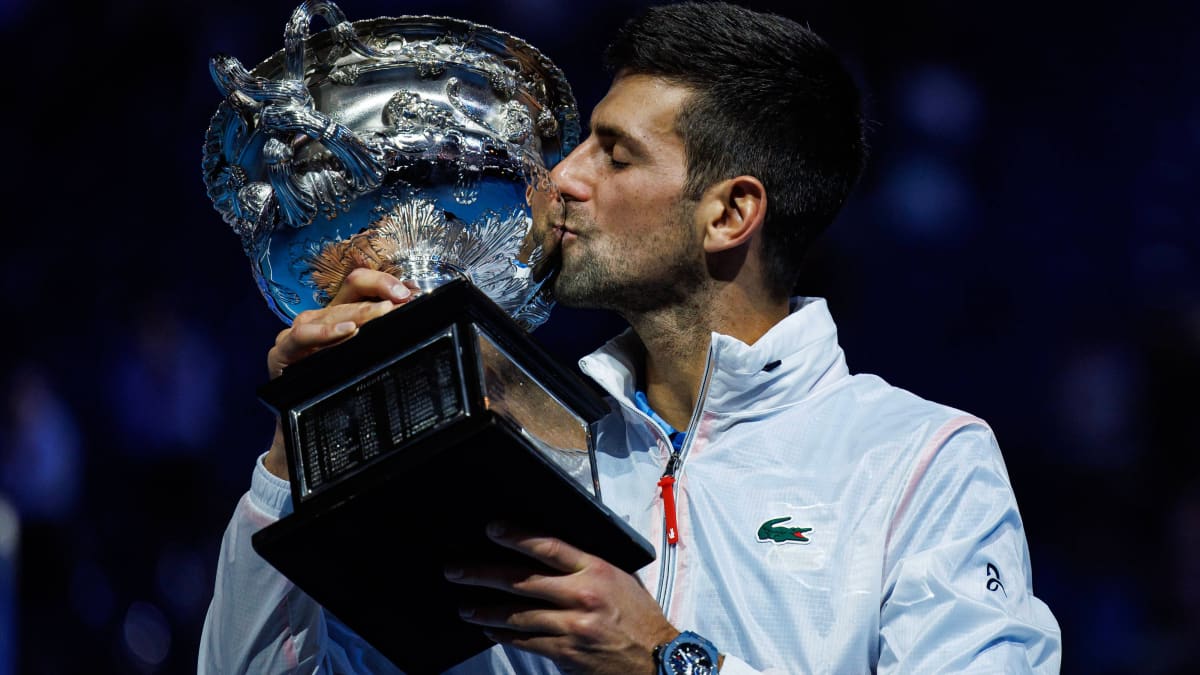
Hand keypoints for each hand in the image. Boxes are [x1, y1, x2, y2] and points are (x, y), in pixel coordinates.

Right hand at [262, 268, 415, 478]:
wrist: (305, 424)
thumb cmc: (336, 387)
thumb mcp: (364, 358)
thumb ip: (383, 338)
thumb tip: (416, 325)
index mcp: (340, 312)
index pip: (360, 283)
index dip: (382, 282)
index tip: (407, 293)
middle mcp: (320, 317)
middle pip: (349, 293)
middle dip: (378, 298)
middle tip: (400, 305)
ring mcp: (299, 332)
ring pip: (329, 313)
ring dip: (358, 313)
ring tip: (381, 314)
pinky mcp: (282, 351)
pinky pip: (301, 336)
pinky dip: (324, 333)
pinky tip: (346, 331)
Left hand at [445, 521, 677, 674]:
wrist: (659, 660)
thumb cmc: (640, 618)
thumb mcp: (620, 580)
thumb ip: (587, 568)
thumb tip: (549, 555)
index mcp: (597, 570)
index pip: (549, 546)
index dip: (516, 536)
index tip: (492, 530)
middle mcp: (583, 595)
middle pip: (522, 580)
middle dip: (483, 574)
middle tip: (456, 571)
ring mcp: (573, 626)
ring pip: (518, 614)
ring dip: (487, 610)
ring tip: (465, 607)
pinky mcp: (567, 652)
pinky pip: (527, 641)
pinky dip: (505, 635)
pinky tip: (490, 630)